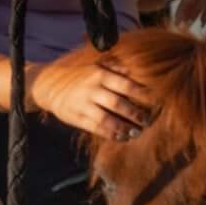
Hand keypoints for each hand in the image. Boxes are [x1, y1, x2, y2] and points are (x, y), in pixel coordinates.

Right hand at [32, 54, 155, 140]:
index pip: (125, 85)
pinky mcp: (76, 118)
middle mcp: (92, 89)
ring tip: (137, 132)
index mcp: (100, 75)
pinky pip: (96, 128)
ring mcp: (83, 105)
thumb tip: (137, 70)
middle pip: (118, 104)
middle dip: (135, 114)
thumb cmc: (80, 76)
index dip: (141, 94)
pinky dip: (110, 134)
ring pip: (107, 119)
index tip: (155, 101)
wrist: (50, 85)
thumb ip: (115, 69)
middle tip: (148, 120)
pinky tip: (121, 137)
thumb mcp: (96, 67)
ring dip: (124, 128)